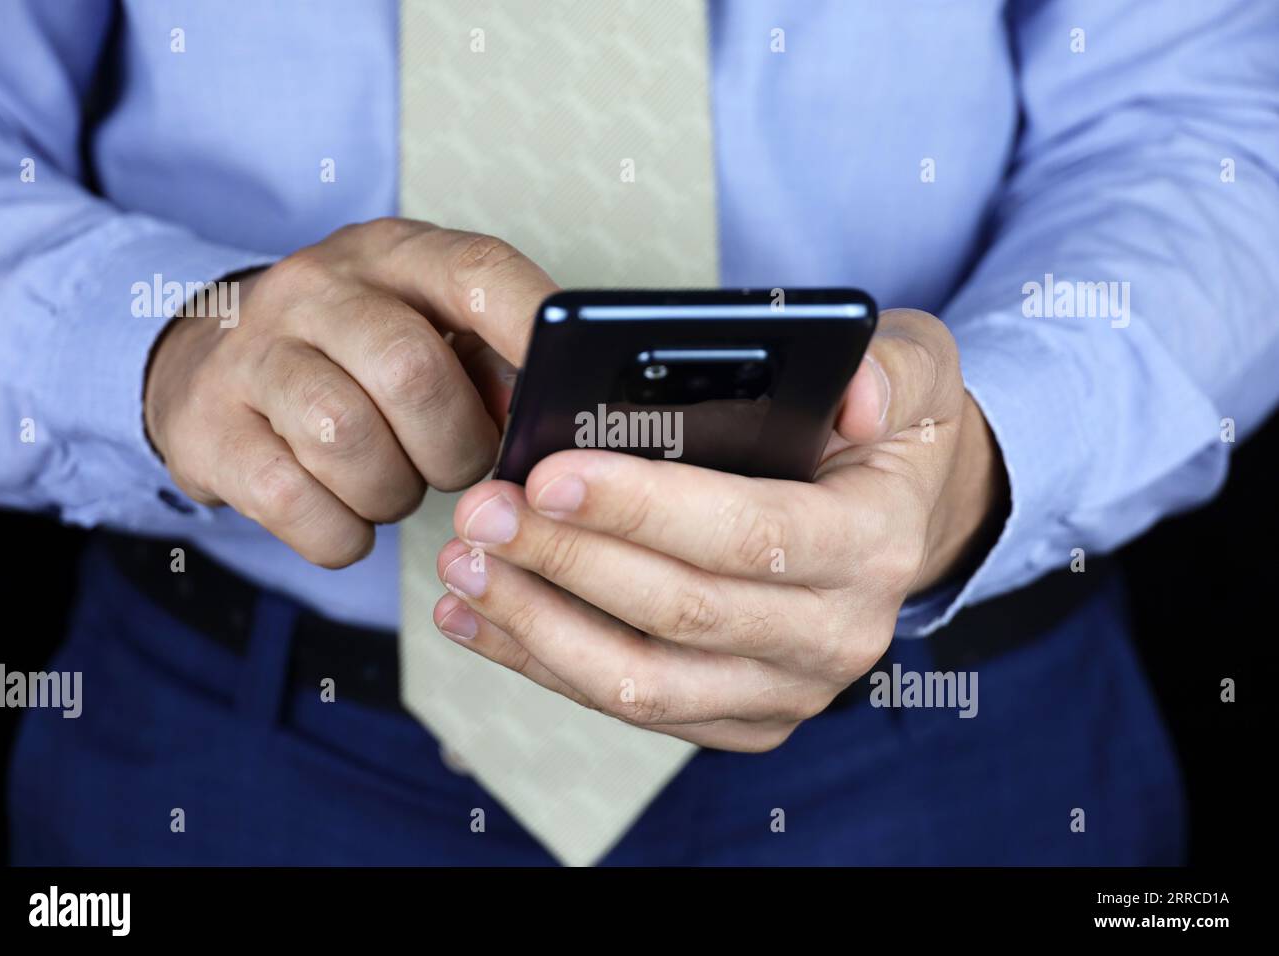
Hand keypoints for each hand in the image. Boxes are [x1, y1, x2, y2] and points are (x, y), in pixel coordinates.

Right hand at [144, 218, 555, 566]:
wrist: (206, 368)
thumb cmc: (350, 359)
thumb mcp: (424, 329)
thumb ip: (494, 361)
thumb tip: (559, 418)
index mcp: (393, 256)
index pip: (476, 272)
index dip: (530, 328)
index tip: (568, 385)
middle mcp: (316, 290)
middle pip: (411, 372)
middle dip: (455, 446)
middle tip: (453, 464)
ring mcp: (252, 356)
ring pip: (346, 439)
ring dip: (393, 492)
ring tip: (391, 484)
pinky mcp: (209, 429)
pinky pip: (293, 503)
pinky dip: (340, 533)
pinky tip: (344, 515)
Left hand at [432, 308, 1005, 750]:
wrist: (894, 521)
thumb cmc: (881, 437)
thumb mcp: (915, 373)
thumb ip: (892, 369)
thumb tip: (852, 392)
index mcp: (876, 545)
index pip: (750, 534)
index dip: (644, 509)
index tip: (547, 475)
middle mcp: (838, 635)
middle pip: (681, 612)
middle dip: (567, 560)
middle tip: (481, 511)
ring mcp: (787, 691)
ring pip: (642, 682)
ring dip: (539, 626)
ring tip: (463, 566)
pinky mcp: (738, 718)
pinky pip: (629, 704)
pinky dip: (543, 662)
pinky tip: (478, 616)